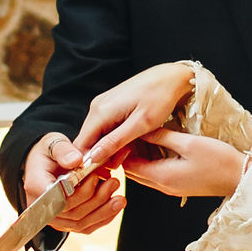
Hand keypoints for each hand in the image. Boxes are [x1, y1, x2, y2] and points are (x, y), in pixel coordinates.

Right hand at [24, 130, 122, 236]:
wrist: (45, 164)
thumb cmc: (50, 152)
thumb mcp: (54, 143)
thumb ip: (63, 150)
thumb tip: (76, 160)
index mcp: (36, 186)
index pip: (59, 198)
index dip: (79, 192)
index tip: (94, 176)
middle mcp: (42, 207)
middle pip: (72, 212)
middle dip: (97, 199)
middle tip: (114, 182)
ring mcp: (54, 218)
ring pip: (81, 223)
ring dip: (103, 211)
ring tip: (120, 197)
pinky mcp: (66, 223)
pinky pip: (85, 227)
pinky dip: (103, 218)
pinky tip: (115, 207)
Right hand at [77, 62, 195, 173]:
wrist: (170, 78)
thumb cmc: (159, 97)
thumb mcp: (140, 124)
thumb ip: (115, 141)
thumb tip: (93, 157)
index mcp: (100, 111)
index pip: (81, 145)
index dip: (89, 163)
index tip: (105, 173)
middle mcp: (97, 107)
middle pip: (88, 141)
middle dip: (103, 156)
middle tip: (126, 159)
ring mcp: (102, 106)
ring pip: (98, 136)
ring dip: (111, 148)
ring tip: (132, 149)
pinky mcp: (110, 106)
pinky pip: (105, 128)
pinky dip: (115, 138)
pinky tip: (130, 140)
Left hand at [122, 129, 242, 201]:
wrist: (241, 179)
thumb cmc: (218, 161)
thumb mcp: (188, 143)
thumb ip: (162, 137)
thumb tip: (142, 130)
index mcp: (161, 176)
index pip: (128, 165)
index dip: (122, 149)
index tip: (124, 130)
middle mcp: (162, 186)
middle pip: (133, 170)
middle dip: (128, 152)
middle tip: (131, 130)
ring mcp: (171, 187)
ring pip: (144, 172)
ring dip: (141, 156)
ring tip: (143, 134)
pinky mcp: (179, 185)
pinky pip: (156, 173)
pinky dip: (152, 160)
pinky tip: (158, 145)